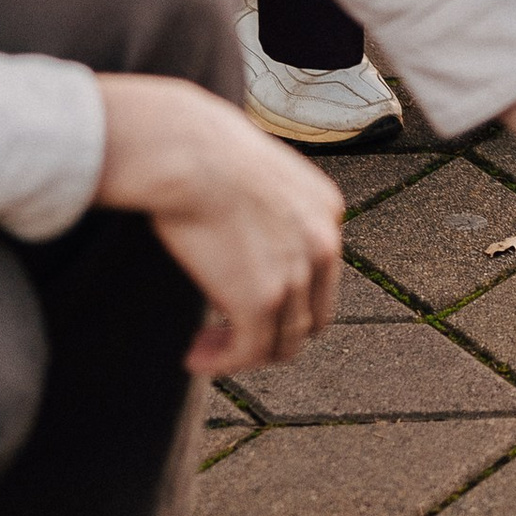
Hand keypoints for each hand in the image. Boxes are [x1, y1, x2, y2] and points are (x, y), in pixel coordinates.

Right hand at [94, 74, 344, 373]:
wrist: (188, 151)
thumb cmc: (203, 152)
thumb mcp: (256, 174)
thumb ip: (266, 207)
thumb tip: (241, 232)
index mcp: (327, 210)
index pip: (320, 275)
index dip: (285, 300)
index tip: (241, 302)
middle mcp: (324, 243)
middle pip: (310, 317)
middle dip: (271, 335)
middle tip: (226, 336)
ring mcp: (297, 274)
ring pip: (283, 343)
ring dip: (242, 354)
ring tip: (203, 352)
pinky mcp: (263, 299)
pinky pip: (250, 351)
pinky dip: (223, 363)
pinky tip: (194, 359)